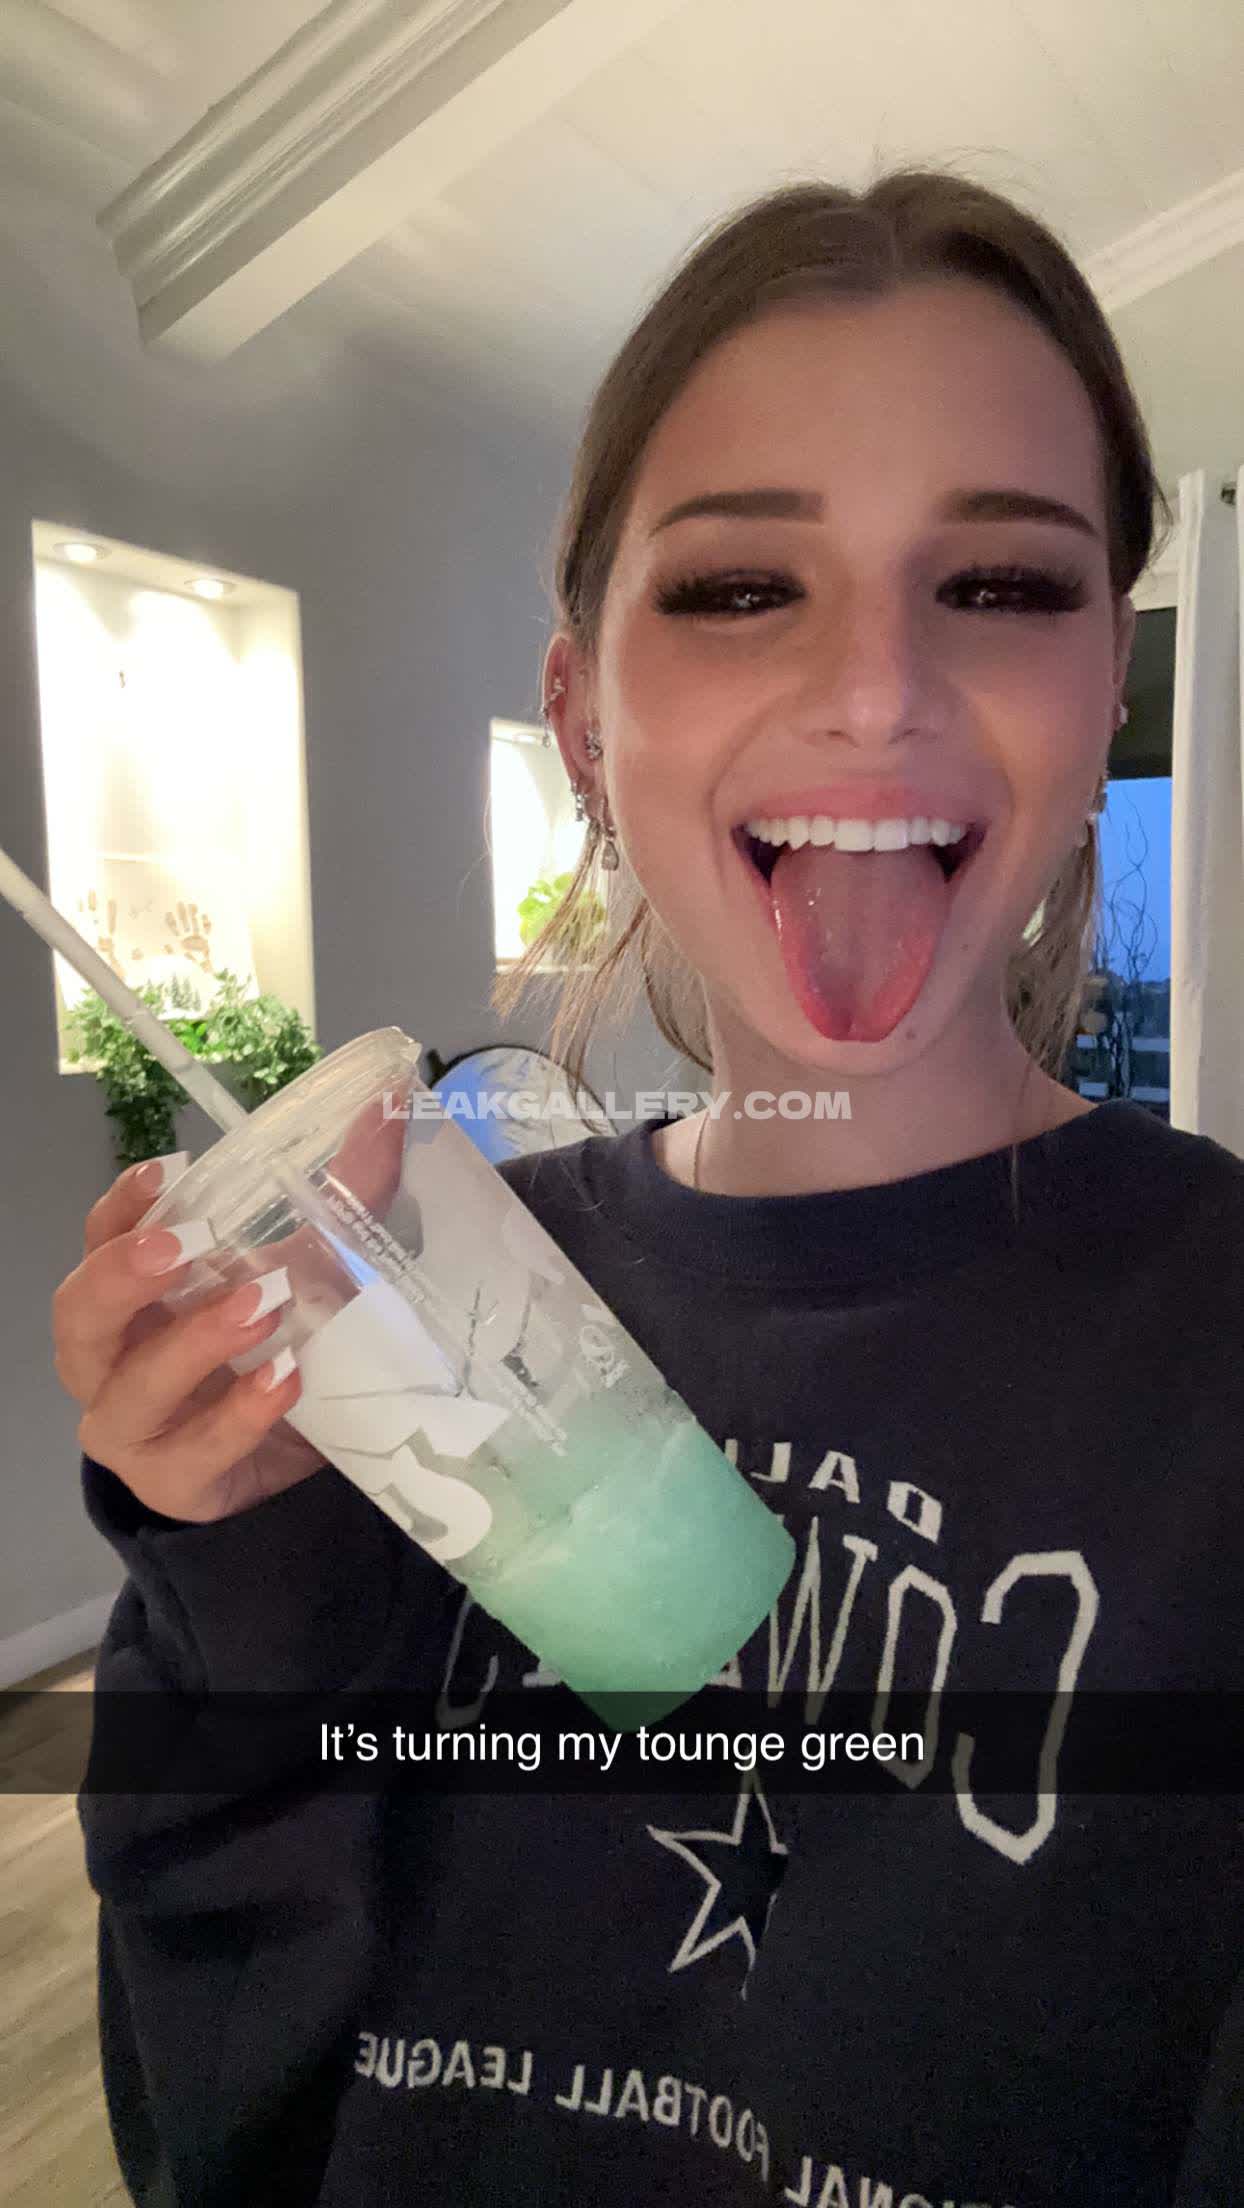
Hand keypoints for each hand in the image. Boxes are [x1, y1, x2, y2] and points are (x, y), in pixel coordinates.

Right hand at [51, 1077, 413, 1524]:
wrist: (296, 1468)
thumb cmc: (280, 1347)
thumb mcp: (318, 1265)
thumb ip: (349, 1191)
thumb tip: (392, 1103)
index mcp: (133, 1295)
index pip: (100, 1239)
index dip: (122, 1207)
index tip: (169, 1172)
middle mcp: (112, 1359)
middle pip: (80, 1314)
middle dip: (124, 1276)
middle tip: (186, 1246)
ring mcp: (134, 1428)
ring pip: (130, 1388)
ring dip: (193, 1342)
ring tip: (262, 1305)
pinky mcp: (174, 1483)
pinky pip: (193, 1452)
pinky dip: (238, 1415)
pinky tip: (284, 1380)